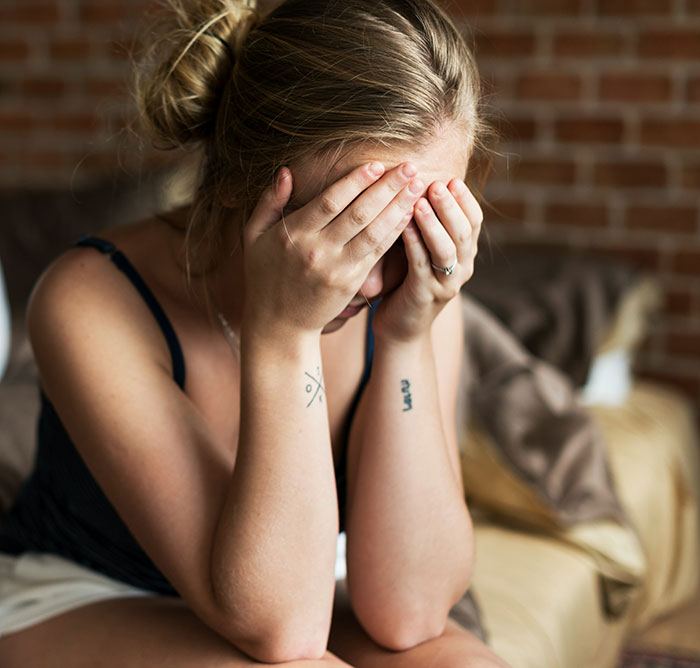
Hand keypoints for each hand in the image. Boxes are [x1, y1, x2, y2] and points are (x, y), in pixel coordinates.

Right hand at [241, 161, 423, 334]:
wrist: (278, 324)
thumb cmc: (264, 275)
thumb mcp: (254, 236)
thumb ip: (269, 202)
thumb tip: (286, 171)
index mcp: (293, 234)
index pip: (329, 201)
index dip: (355, 181)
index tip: (377, 164)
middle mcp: (317, 250)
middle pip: (358, 214)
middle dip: (387, 188)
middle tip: (410, 166)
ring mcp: (336, 268)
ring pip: (373, 232)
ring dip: (398, 208)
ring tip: (417, 186)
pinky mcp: (351, 282)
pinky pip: (376, 253)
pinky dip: (394, 233)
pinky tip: (408, 216)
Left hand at [372, 178, 482, 342]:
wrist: (402, 329)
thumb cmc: (409, 282)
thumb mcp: (426, 251)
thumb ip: (430, 226)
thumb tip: (424, 184)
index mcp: (465, 255)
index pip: (474, 221)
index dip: (465, 200)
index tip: (452, 179)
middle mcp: (461, 269)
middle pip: (462, 232)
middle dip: (450, 206)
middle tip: (436, 184)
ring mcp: (445, 284)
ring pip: (445, 249)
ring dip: (434, 223)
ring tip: (421, 202)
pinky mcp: (424, 295)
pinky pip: (420, 265)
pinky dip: (414, 243)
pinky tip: (404, 225)